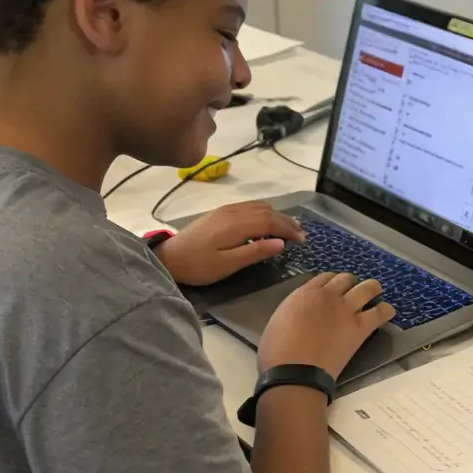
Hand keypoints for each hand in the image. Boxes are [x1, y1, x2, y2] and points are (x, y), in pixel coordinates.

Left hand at [155, 201, 305, 285]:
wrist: (169, 258)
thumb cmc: (198, 266)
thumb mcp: (227, 265)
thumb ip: (254, 252)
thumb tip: (280, 243)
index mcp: (236, 224)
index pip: (270, 221)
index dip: (288, 229)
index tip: (302, 240)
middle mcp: (233, 211)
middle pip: (267, 211)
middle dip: (286, 221)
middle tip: (301, 234)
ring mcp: (226, 209)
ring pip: (259, 206)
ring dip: (276, 215)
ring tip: (289, 228)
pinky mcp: (220, 212)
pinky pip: (249, 206)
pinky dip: (264, 212)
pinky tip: (266, 222)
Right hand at [258, 273, 396, 377]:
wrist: (294, 373)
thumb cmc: (277, 353)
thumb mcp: (278, 321)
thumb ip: (294, 310)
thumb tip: (301, 312)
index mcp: (304, 294)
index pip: (324, 277)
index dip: (331, 283)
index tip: (333, 291)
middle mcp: (327, 295)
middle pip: (346, 278)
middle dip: (350, 284)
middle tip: (351, 295)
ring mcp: (346, 309)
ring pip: (368, 287)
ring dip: (372, 290)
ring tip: (374, 296)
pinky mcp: (360, 326)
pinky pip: (381, 311)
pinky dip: (386, 311)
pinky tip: (385, 314)